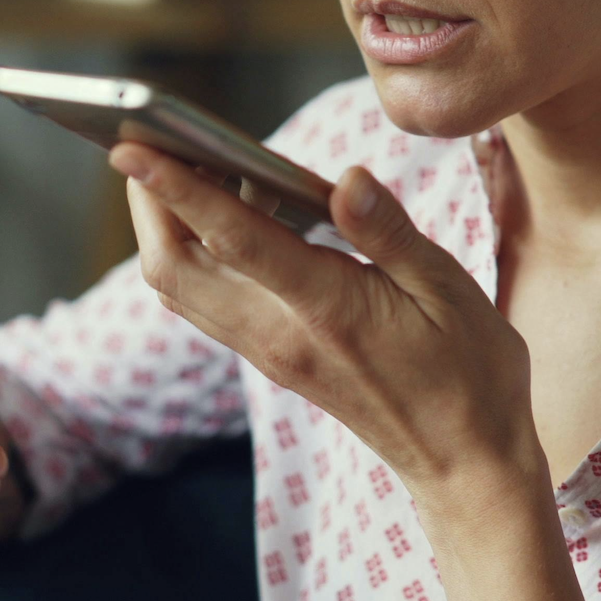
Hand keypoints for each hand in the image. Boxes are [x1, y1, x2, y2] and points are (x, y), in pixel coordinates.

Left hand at [110, 140, 539, 496]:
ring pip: (182, 288)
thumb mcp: (450, 289)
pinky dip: (199, 252)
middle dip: (150, 201)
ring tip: (194, 163)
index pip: (233, 240)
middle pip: (173, 269)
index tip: (131, 145)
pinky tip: (239, 213)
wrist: (465, 461)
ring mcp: (271, 352)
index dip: (179, 188)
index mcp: (327, 310)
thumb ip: (389, 231)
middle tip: (153, 139)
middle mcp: (281, 336)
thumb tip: (347, 176)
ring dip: (166, 226)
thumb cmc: (469, 371)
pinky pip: (210, 302)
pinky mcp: (275, 359)